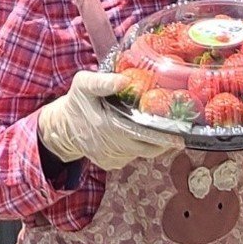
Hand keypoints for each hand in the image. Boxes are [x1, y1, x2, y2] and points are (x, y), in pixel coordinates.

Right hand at [37, 71, 182, 170]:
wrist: (62, 128)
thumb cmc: (76, 102)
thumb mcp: (83, 84)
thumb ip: (103, 82)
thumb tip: (125, 80)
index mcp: (106, 126)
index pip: (140, 133)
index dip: (161, 136)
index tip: (179, 135)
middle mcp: (110, 146)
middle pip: (146, 147)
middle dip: (164, 142)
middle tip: (180, 135)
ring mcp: (111, 158)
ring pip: (141, 154)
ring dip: (154, 145)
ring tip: (167, 134)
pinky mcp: (111, 164)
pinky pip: (132, 157)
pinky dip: (139, 148)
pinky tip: (143, 137)